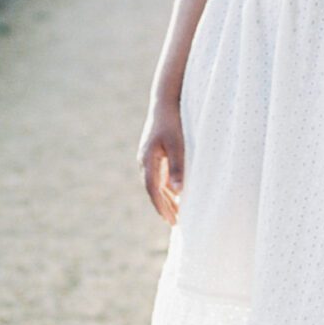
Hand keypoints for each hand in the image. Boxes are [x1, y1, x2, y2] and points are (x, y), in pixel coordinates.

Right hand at [138, 100, 184, 224]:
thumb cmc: (173, 121)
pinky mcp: (154, 153)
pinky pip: (159, 175)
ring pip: (155, 183)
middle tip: (175, 222)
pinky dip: (167, 187)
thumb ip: (178, 167)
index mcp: (148, 159)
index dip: (161, 206)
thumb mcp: (178, 144)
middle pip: (153, 189)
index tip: (170, 219)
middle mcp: (145, 160)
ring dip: (165, 198)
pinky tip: (176, 194)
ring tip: (176, 213)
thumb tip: (178, 191)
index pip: (153, 189)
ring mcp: (148, 157)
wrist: (165, 101)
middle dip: (163, 206)